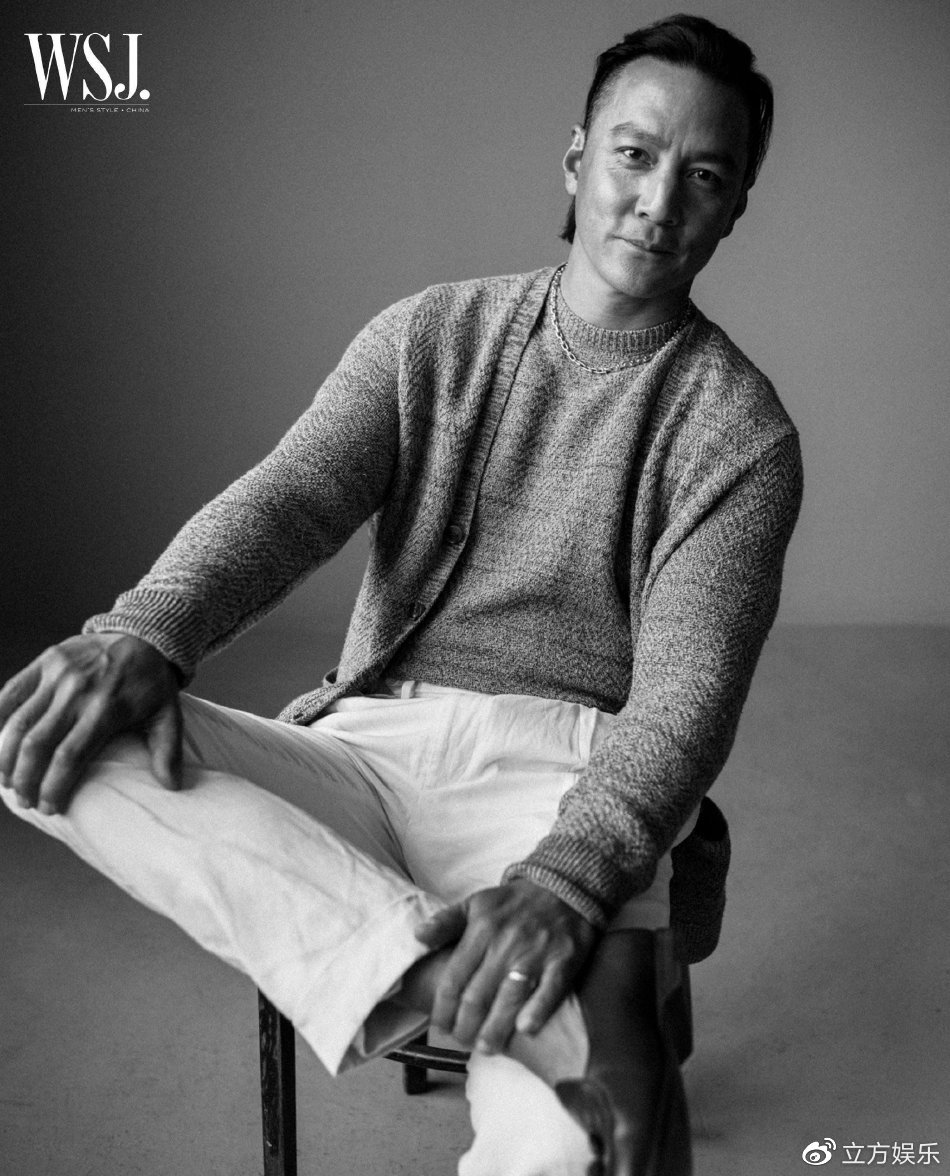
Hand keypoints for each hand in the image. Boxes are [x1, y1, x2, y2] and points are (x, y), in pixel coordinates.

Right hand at [0, 632, 181, 815]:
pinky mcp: (46, 660)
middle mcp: (78, 691)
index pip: (70, 756)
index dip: (54, 787)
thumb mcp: (169, 714)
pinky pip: (11, 692)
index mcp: (107, 708)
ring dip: (7, 758)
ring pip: (19, 722)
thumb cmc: (153, 683)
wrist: (144, 635)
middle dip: (26, 780)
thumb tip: (171, 786)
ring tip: (8, 782)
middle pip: (38, 744)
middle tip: (25, 801)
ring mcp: (58, 674)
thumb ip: (168, 750)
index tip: (50, 808)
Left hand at [415, 878, 598, 1054]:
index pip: (454, 978)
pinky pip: (550, 990)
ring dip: (495, 1028)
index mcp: (481, 930)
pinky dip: (537, 1011)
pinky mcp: (563, 960)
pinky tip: (525, 1029)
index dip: (443, 1008)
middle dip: (465, 1026)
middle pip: (478, 995)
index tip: (440, 1026)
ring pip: (510, 998)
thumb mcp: (476, 903)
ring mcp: (535, 953)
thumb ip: (446, 921)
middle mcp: (506, 943)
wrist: (563, 886)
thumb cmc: (514, 902)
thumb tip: (417, 936)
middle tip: (462, 1040)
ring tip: (486, 1047)